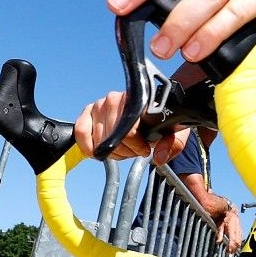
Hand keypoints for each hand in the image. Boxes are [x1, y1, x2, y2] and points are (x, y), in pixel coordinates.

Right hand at [72, 94, 188, 162]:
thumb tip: (158, 157)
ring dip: (110, 151)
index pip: (129, 131)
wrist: (150, 111)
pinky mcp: (88, 111)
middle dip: (124, 151)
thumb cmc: (161, 122)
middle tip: (133, 150)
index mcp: (136, 100)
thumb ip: (171, 145)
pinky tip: (98, 151)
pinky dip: (87, 145)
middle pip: (113, 138)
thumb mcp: (175, 133)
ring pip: (99, 139)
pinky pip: (80, 131)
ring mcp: (99, 104)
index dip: (137, 147)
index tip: (144, 150)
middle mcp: (114, 99)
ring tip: (121, 148)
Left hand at [215, 206, 243, 251]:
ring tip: (232, 251)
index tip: (229, 251)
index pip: (233, 239)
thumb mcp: (219, 224)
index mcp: (231, 226)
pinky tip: (236, 246)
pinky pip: (240, 238)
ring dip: (236, 247)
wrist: (230, 210)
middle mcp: (237, 228)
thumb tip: (218, 242)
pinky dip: (238, 243)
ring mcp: (239, 229)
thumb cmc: (223, 217)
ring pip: (240, 240)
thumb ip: (219, 233)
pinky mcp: (240, 230)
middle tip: (230, 253)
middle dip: (234, 248)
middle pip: (237, 241)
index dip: (231, 246)